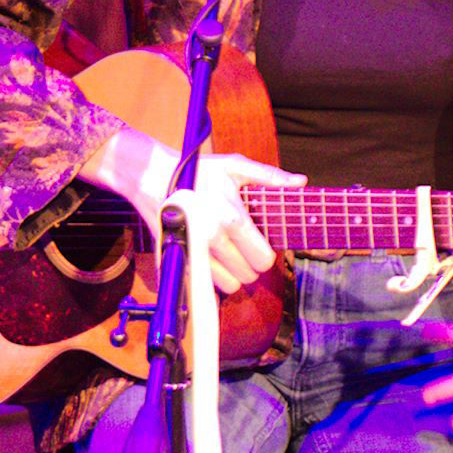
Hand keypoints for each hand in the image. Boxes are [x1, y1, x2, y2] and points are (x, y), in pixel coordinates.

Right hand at [81, 126, 304, 295]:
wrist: (152, 177)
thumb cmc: (197, 171)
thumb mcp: (234, 166)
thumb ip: (269, 176)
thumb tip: (300, 182)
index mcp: (231, 218)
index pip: (262, 258)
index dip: (265, 256)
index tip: (260, 247)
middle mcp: (213, 239)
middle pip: (248, 275)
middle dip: (250, 265)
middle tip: (242, 249)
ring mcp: (192, 252)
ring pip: (228, 286)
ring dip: (232, 274)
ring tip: (226, 254)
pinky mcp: (176, 260)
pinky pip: (203, 286)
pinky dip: (210, 278)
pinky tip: (209, 259)